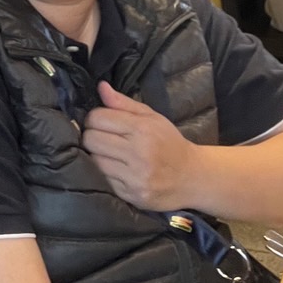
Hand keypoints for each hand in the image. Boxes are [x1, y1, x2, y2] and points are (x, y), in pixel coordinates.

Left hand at [80, 81, 200, 211]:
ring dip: (96, 156)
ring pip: (93, 161)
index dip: (94, 118)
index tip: (100, 121)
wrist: (192, 178)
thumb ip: (123, 102)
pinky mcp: (131, 195)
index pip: (97, 118)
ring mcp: (134, 177)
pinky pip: (102, 180)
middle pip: (91, 140)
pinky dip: (103, 173)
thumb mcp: (152, 117)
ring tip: (107, 153)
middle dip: (91, 136)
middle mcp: (138, 153)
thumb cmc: (169, 143)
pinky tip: (114, 168)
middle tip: (102, 138)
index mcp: (142, 129)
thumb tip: (101, 87)